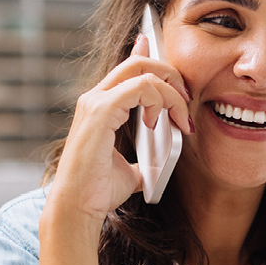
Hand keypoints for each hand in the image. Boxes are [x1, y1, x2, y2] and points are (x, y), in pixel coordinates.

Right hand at [47, 34, 194, 224]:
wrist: (79, 207)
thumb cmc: (98, 191)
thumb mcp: (130, 172)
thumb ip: (142, 162)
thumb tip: (155, 167)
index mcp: (100, 107)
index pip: (127, 69)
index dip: (149, 57)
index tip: (175, 75)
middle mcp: (95, 98)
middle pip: (138, 63)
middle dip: (170, 75)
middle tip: (186, 100)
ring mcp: (95, 102)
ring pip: (142, 72)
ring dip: (171, 92)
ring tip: (180, 118)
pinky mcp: (100, 111)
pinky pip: (140, 87)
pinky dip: (158, 100)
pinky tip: (156, 123)